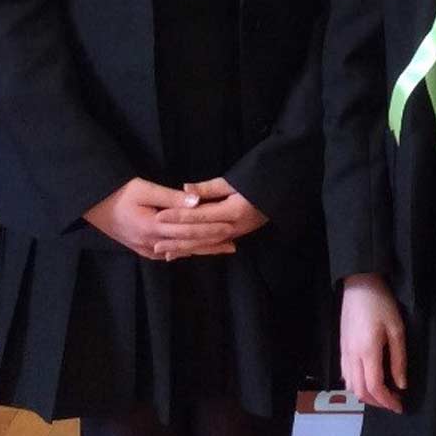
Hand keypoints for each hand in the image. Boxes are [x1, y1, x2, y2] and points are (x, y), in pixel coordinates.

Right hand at [83, 177, 232, 260]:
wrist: (91, 206)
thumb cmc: (118, 192)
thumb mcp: (144, 188)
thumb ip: (171, 197)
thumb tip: (197, 201)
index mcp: (154, 227)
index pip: (190, 229)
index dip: (211, 228)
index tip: (230, 226)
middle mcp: (152, 243)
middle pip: (189, 244)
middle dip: (212, 243)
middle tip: (234, 242)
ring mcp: (146, 249)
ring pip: (181, 251)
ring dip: (202, 250)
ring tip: (223, 248)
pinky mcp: (142, 250)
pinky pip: (168, 254)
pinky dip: (185, 253)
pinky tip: (195, 252)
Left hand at [152, 176, 267, 259]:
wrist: (280, 195)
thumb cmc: (257, 182)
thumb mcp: (234, 181)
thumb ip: (209, 188)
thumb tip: (185, 190)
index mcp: (231, 211)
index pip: (199, 215)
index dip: (178, 216)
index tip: (159, 216)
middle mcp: (232, 228)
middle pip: (200, 236)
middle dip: (177, 240)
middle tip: (155, 244)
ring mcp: (234, 235)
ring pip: (205, 245)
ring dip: (185, 250)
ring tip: (165, 253)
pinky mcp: (234, 237)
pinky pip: (212, 246)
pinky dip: (196, 250)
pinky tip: (183, 253)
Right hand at [340, 274, 406, 413]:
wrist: (359, 285)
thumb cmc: (381, 303)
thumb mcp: (397, 329)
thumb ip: (399, 359)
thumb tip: (401, 384)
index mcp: (367, 352)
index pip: (375, 387)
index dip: (387, 401)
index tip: (399, 406)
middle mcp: (352, 356)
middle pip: (360, 391)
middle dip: (377, 402)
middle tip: (393, 402)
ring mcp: (344, 352)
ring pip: (351, 385)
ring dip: (366, 395)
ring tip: (383, 393)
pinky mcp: (341, 347)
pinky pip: (346, 374)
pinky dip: (357, 384)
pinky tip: (368, 380)